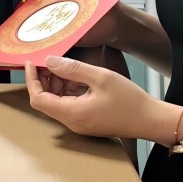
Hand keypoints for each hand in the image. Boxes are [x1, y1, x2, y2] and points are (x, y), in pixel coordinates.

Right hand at [21, 0, 121, 48]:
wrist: (116, 22)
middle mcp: (52, 9)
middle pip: (30, 6)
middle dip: (27, 1)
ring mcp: (56, 25)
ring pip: (35, 24)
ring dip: (29, 21)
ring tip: (30, 18)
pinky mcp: (62, 40)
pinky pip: (47, 40)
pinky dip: (40, 39)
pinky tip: (36, 36)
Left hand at [25, 55, 157, 139]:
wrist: (151, 120)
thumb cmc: (129, 100)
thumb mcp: (100, 77)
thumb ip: (73, 68)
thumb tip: (49, 61)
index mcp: (72, 113)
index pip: (38, 99)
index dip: (31, 80)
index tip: (32, 62)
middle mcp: (72, 122)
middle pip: (45, 100)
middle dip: (44, 79)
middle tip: (49, 59)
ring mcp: (79, 123)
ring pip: (57, 101)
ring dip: (57, 82)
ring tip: (65, 64)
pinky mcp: (87, 120)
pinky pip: (69, 103)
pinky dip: (68, 88)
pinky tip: (78, 75)